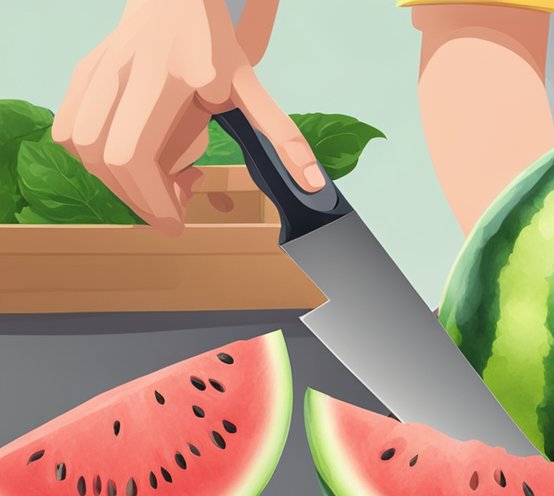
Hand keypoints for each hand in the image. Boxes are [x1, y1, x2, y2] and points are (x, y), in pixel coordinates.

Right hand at [51, 0, 317, 233]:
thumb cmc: (214, 44)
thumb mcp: (251, 88)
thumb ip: (283, 137)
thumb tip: (315, 184)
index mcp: (165, 80)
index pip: (133, 154)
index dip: (149, 199)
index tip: (176, 223)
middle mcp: (123, 74)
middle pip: (103, 157)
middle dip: (137, 197)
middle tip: (175, 206)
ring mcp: (96, 72)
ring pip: (80, 145)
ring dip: (116, 179)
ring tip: (162, 176)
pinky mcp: (82, 74)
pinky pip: (70, 129)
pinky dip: (95, 157)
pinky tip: (134, 154)